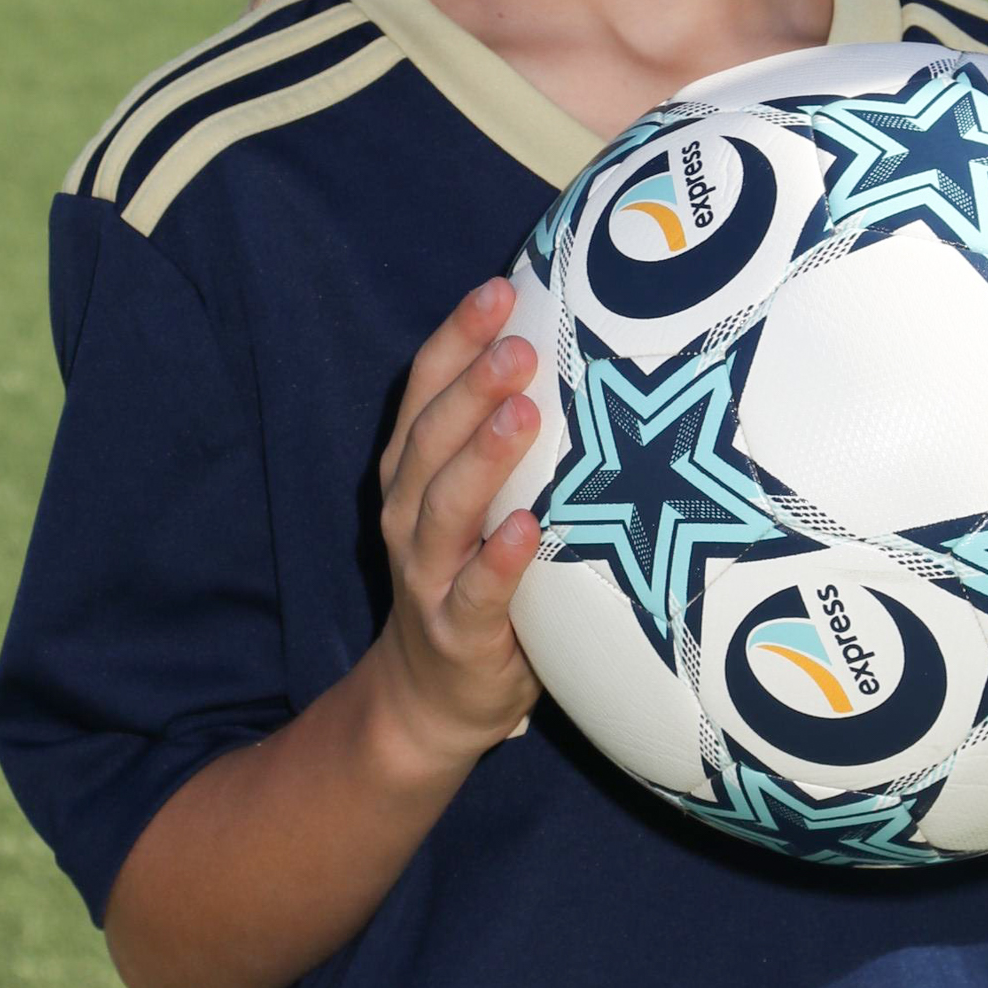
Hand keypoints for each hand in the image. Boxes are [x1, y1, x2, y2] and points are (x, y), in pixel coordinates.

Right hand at [372, 276, 543, 769]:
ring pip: (445, 506)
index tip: (499, 289)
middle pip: (430, 437)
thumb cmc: (472, 575)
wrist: (430, 698)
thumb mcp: (475, 502)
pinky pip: (478, 593)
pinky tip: (529, 528)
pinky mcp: (458, 633)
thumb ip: (504, 441)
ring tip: (522, 412)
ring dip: (482, 457)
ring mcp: (428, 575)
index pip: (424, 391)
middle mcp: (408, 514)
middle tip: (518, 344)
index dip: (456, 338)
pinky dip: (499, 561)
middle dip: (471, 385)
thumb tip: (579, 348)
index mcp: (412, 472)